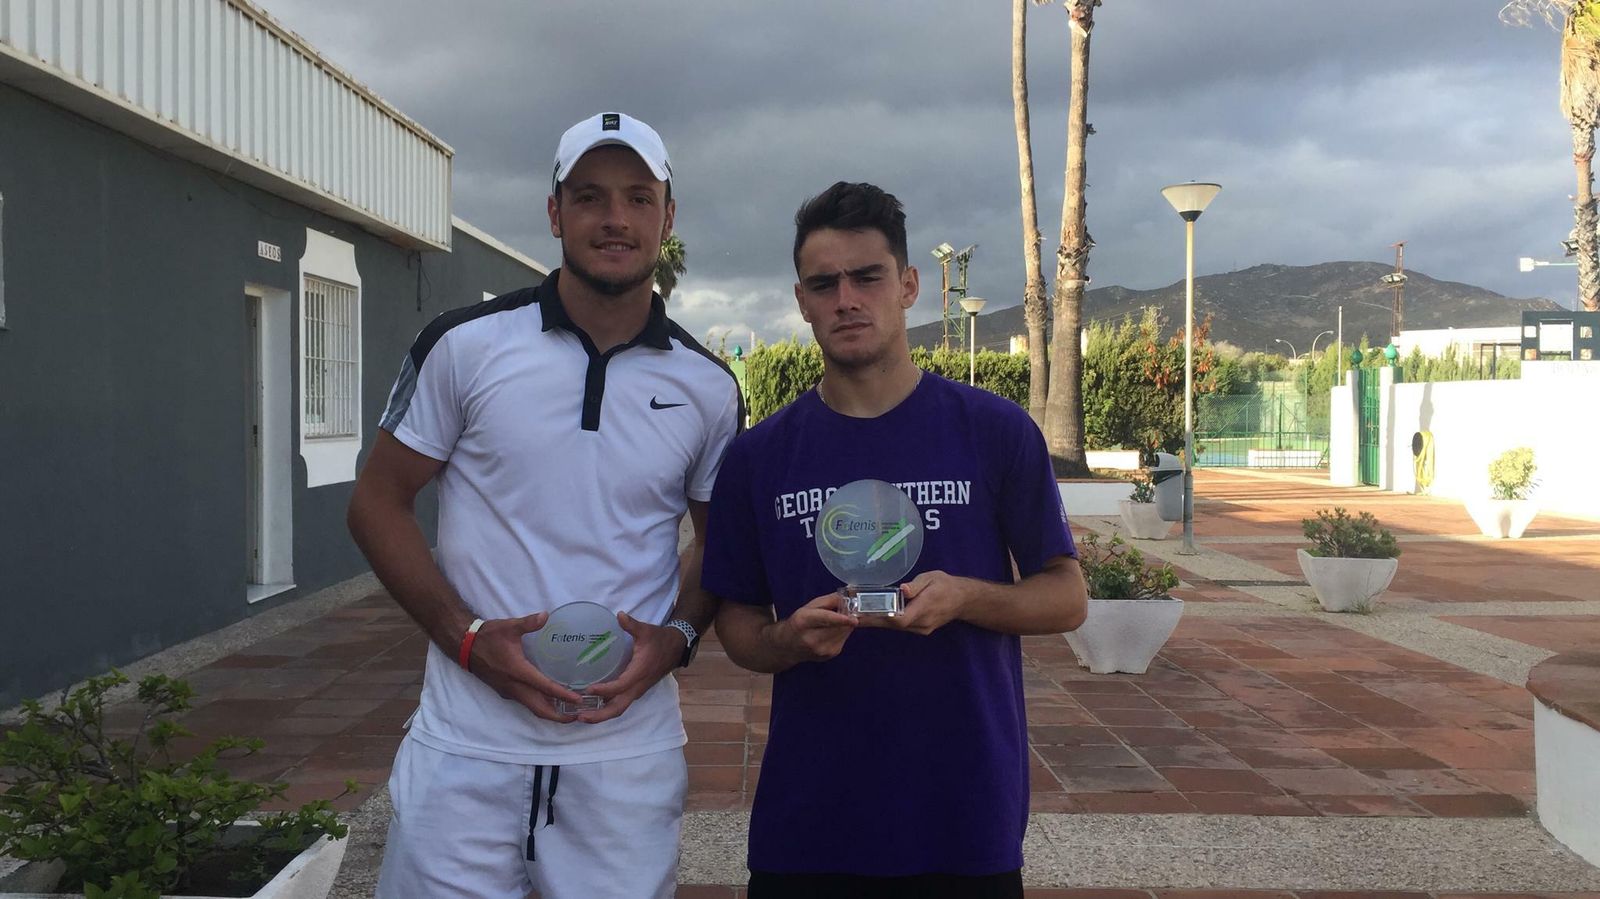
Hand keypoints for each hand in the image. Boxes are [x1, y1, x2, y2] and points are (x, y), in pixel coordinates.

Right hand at [467, 613, 584, 722]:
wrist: (465, 646)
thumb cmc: (488, 636)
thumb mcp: (509, 627)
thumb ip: (528, 623)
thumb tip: (545, 615)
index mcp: (517, 671)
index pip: (544, 687)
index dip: (562, 695)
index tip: (578, 700)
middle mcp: (513, 686)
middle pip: (539, 708)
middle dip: (558, 716)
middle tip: (578, 715)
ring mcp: (509, 691)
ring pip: (532, 707)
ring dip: (550, 712)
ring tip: (568, 712)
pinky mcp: (506, 691)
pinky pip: (526, 703)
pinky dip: (540, 705)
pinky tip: (550, 700)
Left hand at [578, 612, 683, 723]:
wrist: (676, 648)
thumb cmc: (659, 640)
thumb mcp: (646, 631)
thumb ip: (631, 625)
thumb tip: (619, 615)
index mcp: (639, 672)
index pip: (620, 686)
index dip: (604, 690)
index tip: (588, 689)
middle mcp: (638, 686)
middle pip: (618, 707)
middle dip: (600, 715)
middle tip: (580, 716)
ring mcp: (637, 690)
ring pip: (619, 708)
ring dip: (602, 715)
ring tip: (582, 716)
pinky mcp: (636, 690)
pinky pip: (621, 703)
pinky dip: (607, 708)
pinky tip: (594, 706)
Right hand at [766, 591, 856, 663]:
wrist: (788, 647)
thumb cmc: (799, 623)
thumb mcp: (808, 607)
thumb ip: (828, 600)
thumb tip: (847, 599)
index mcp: (803, 621)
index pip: (824, 619)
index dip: (840, 619)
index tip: (853, 619)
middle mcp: (811, 639)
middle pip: (838, 627)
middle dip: (847, 618)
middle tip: (846, 610)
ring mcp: (821, 650)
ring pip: (844, 633)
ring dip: (846, 625)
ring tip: (837, 621)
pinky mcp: (830, 655)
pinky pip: (844, 639)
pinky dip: (843, 632)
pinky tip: (833, 631)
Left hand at [857, 571, 969, 635]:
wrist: (962, 599)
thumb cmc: (945, 585)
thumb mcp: (932, 578)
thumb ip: (916, 585)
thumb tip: (903, 590)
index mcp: (925, 607)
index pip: (901, 619)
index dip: (882, 618)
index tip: (864, 614)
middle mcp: (923, 622)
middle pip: (894, 625)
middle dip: (873, 621)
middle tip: (852, 617)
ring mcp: (922, 628)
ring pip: (896, 628)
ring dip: (878, 622)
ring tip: (858, 616)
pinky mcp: (921, 629)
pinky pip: (901, 627)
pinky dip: (888, 622)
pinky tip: (876, 616)